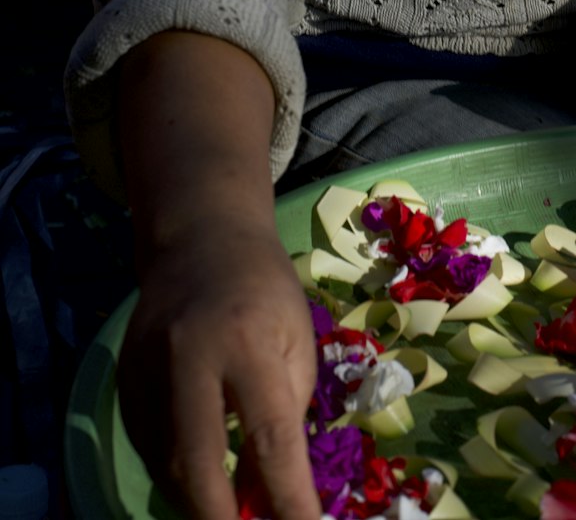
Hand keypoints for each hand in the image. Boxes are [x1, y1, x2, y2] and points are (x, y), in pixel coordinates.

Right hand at [118, 220, 321, 519]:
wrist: (200, 240)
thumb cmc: (264, 290)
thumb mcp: (296, 340)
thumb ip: (286, 418)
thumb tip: (271, 500)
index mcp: (246, 340)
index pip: (270, 437)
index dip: (287, 499)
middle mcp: (187, 355)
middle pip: (195, 461)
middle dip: (218, 518)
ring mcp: (146, 369)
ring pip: (165, 463)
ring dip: (197, 500)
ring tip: (230, 508)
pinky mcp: (122, 381)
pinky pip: (149, 446)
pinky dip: (176, 473)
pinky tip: (201, 478)